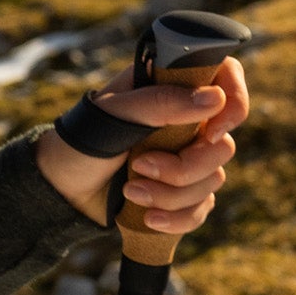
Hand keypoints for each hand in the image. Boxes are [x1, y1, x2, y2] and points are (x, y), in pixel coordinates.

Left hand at [36, 57, 248, 228]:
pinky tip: (147, 218)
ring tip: (131, 191)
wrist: (60, 187)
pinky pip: (202, 208)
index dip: (234, 100)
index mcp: (170, 86)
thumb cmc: (81, 139)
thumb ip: (160, 103)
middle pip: (222, 143)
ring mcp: (186, 155)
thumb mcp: (114, 114)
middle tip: (140, 165)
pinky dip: (177, 218)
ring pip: (213, 179)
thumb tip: (214, 99)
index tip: (214, 129)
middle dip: (185, 166)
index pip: (226, 76)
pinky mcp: (182, 191)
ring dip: (172, 193)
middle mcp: (185, 119)